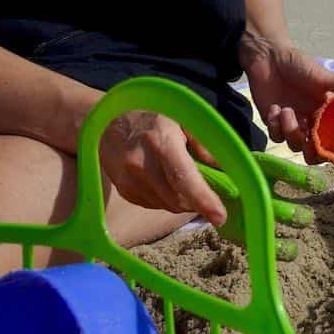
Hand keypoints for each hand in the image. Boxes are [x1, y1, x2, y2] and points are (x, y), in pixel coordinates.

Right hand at [100, 111, 227, 226]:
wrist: (108, 121)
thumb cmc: (153, 117)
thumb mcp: (183, 119)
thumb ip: (205, 145)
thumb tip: (226, 169)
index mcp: (161, 142)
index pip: (184, 178)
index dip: (204, 200)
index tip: (220, 216)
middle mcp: (141, 164)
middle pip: (177, 198)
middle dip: (198, 203)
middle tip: (212, 197)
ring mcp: (128, 180)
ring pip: (167, 205)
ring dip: (184, 202)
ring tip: (190, 184)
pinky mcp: (123, 190)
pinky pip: (154, 205)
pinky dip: (168, 200)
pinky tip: (169, 183)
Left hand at [240, 34, 333, 162]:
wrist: (269, 58)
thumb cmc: (300, 65)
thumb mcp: (324, 74)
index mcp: (328, 114)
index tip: (331, 143)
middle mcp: (312, 123)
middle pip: (315, 152)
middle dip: (311, 152)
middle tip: (307, 140)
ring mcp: (293, 125)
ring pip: (294, 146)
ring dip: (290, 131)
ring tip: (285, 110)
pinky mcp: (274, 123)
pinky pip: (276, 137)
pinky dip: (275, 125)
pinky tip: (274, 107)